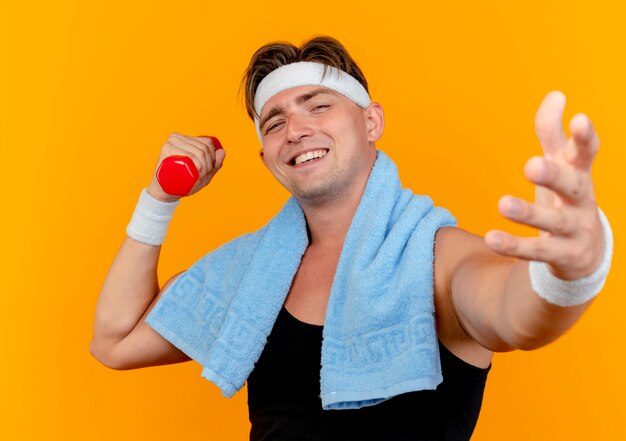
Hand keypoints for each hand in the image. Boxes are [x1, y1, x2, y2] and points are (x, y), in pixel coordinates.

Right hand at [147, 133, 225, 201]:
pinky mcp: (168, 149)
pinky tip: (196, 173)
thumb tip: (222, 151)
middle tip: (202, 176)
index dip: (212, 157)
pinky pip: (191, 156)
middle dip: (209, 165)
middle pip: (205, 148)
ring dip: (205, 167)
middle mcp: (177, 138)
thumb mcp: (202, 174)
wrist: (165, 192)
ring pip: (200, 152)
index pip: (207, 142)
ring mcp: (172, 142)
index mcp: (184, 139)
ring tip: (198, 177)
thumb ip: (214, 164)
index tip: (207, 170)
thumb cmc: (183, 183)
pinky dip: (198, 166)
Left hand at [485, 91, 603, 279]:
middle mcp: (582, 201)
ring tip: (503, 204)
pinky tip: (491, 238)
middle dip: (554, 175)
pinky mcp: (563, 255)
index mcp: (580, 175)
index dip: (585, 137)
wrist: (584, 252)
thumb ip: (553, 133)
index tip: (580, 119)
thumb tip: (556, 94)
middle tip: (530, 165)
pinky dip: (515, 245)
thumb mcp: (561, 165)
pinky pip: (537, 251)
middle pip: (572, 186)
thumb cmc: (567, 197)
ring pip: (554, 221)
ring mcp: (575, 230)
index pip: (586, 153)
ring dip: (529, 213)